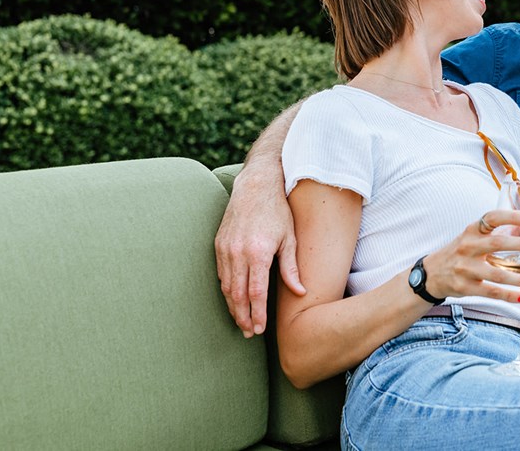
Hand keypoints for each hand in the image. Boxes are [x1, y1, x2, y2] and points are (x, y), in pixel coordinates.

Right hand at [215, 168, 305, 337]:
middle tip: (249, 333)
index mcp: (258, 252)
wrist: (256, 186)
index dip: (257, 313)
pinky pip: (221, 274)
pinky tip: (234, 300)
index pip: (255, 292)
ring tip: (242, 322)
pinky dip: (227, 290)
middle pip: (237, 294)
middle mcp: (238, 252)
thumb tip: (300, 292)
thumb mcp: (290, 238)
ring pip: (226, 286)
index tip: (260, 329)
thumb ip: (291, 267)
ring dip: (233, 306)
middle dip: (243, 316)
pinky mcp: (218, 244)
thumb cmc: (278, 211)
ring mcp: (225, 248)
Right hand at [421, 209, 519, 304]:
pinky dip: (510, 295)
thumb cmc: (459, 252)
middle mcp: (467, 247)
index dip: (513, 217)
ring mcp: (465, 268)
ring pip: (498, 274)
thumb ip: (498, 233)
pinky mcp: (465, 287)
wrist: (431, 274)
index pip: (493, 218)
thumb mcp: (474, 238)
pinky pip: (492, 292)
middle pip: (497, 244)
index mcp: (471, 231)